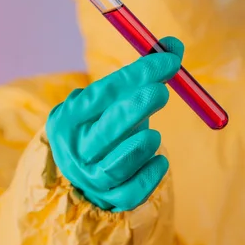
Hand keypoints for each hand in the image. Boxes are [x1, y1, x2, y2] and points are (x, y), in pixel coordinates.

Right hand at [46, 37, 183, 211]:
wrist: (79, 172)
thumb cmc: (101, 123)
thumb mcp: (109, 97)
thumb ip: (140, 73)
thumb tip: (174, 45)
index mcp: (70, 117)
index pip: (104, 92)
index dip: (138, 74)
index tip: (169, 58)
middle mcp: (76, 149)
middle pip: (108, 130)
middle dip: (138, 107)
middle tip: (162, 91)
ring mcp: (90, 178)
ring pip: (121, 163)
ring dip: (144, 144)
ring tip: (152, 136)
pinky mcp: (110, 200)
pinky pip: (135, 190)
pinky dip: (152, 173)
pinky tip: (158, 160)